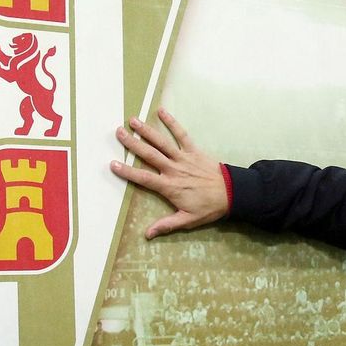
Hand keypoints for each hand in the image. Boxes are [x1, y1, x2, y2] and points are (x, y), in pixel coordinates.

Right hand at [110, 108, 228, 238]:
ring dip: (147, 131)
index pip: (144, 178)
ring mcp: (184, 158)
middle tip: (118, 133)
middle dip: (132, 144)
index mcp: (169, 186)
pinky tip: (162, 111)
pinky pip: (182, 134)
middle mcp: (173, 169)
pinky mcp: (194, 150)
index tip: (113, 164)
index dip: (128, 172)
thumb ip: (166, 225)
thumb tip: (147, 234)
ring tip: (133, 120)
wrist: (232, 193)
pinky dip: (172, 123)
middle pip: (149, 155)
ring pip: (162, 142)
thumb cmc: (209, 208)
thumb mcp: (188, 220)